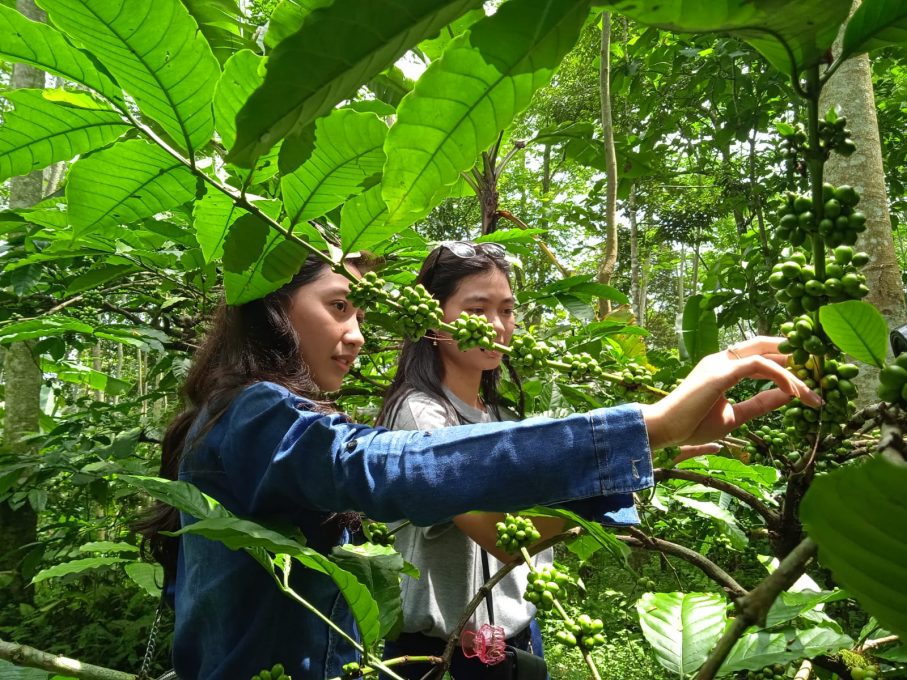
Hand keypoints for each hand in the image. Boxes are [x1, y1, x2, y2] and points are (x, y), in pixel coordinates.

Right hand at [641, 336, 821, 448]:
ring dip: (793, 372)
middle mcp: (721, 359)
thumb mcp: (736, 416)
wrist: (665, 430)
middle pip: (763, 343)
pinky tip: (794, 392)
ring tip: (812, 392)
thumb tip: (786, 397)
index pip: (759, 355)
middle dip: (793, 352)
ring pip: (765, 355)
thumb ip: (760, 404)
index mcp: (722, 368)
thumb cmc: (693, 425)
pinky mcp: (719, 373)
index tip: (808, 377)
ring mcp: (719, 363)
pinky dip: (780, 376)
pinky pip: (758, 366)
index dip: (784, 361)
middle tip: (819, 367)